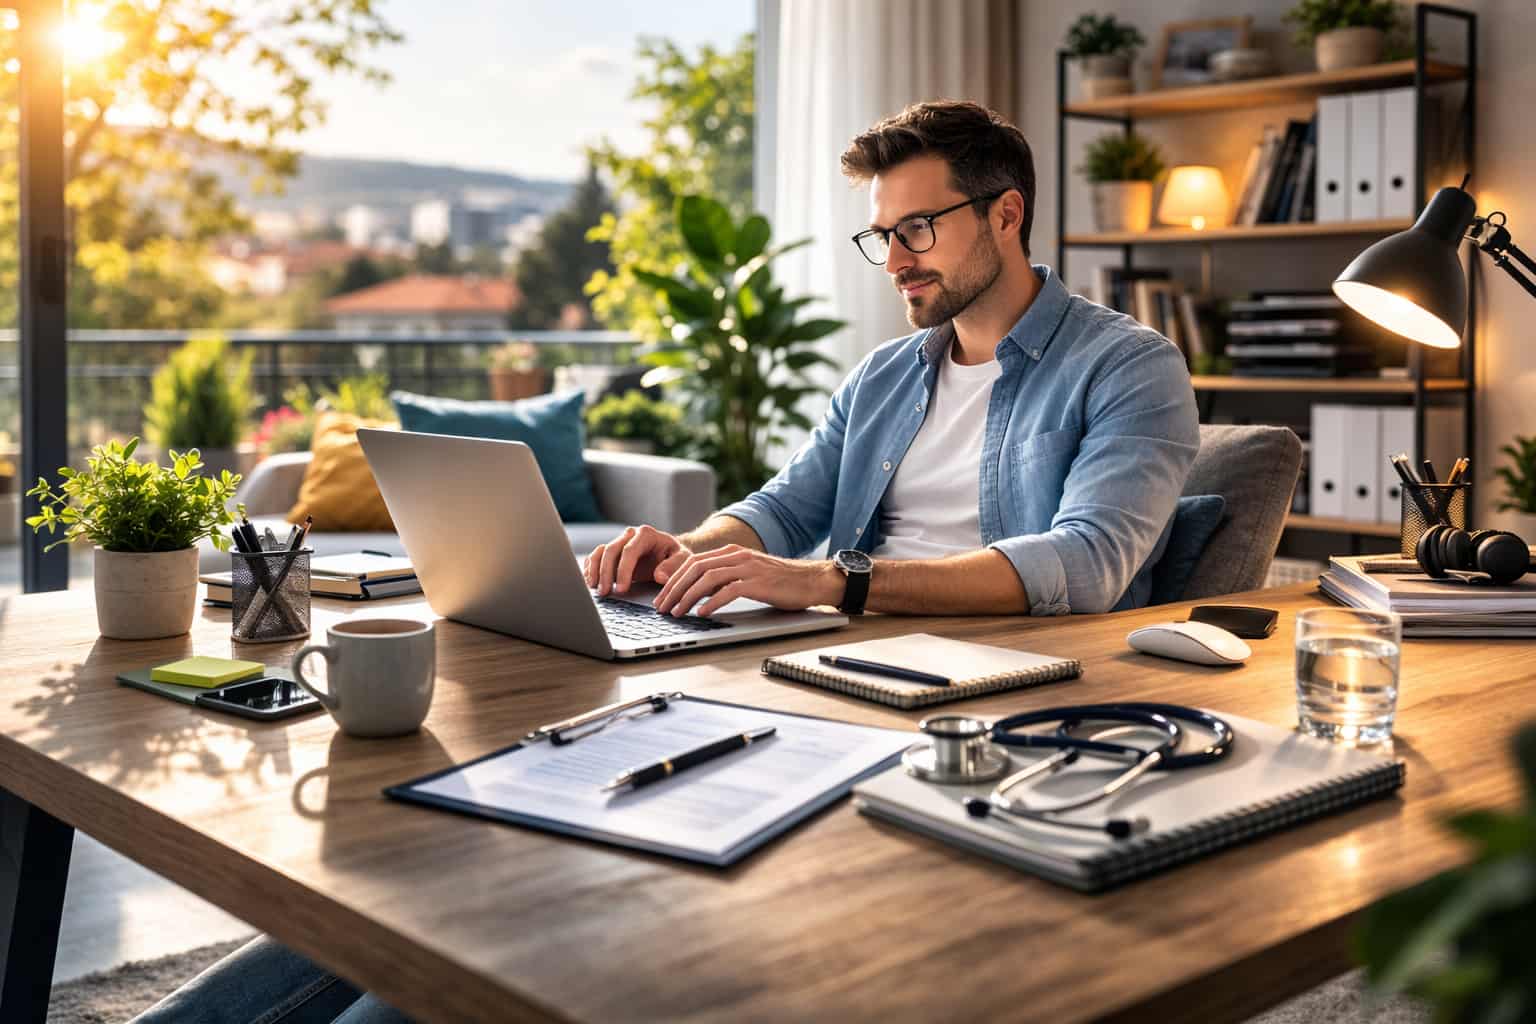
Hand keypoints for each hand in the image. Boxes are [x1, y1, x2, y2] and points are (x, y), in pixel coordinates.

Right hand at [582, 525, 689, 595]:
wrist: (670, 553)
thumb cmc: (676, 556)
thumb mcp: (683, 559)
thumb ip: (673, 566)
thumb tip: (660, 576)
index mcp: (646, 534)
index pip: (630, 551)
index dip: (623, 570)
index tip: (622, 589)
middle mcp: (630, 535)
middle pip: (611, 550)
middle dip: (606, 573)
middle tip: (604, 593)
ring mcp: (619, 542)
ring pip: (600, 552)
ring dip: (595, 570)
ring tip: (595, 589)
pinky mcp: (612, 551)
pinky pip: (596, 556)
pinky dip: (591, 568)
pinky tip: (591, 582)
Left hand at [652, 545, 843, 616]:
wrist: (811, 581)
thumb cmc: (780, 583)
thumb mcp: (747, 576)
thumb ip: (724, 580)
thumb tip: (697, 594)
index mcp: (731, 553)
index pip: (692, 562)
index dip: (673, 580)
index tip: (662, 597)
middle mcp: (737, 556)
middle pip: (695, 568)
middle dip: (674, 588)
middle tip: (662, 607)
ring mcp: (748, 567)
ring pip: (707, 578)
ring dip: (687, 596)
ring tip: (677, 612)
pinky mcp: (758, 582)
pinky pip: (729, 590)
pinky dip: (712, 602)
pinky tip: (702, 613)